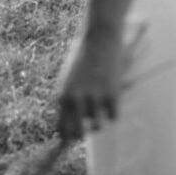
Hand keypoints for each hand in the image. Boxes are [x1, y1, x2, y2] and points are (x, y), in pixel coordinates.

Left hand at [56, 22, 123, 142]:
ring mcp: (94, 98)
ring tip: (102, 105)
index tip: (74, 137)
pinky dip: (114, 110)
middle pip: (78, 134)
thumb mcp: (70, 78)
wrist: (100, 37)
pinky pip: (113, 116)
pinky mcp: (111, 95)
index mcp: (62, 95)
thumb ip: (69, 99)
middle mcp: (76, 100)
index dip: (68, 136)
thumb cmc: (84, 56)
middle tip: (90, 125)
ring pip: (98, 126)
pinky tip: (112, 95)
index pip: (61, 128)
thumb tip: (69, 126)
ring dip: (101, 119)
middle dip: (84, 133)